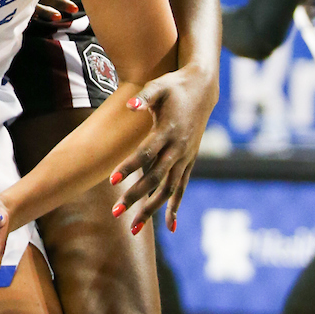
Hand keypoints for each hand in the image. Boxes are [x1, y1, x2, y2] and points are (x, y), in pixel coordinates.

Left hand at [109, 62, 217, 233]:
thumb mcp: (159, 86)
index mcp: (168, 130)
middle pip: (154, 178)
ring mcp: (185, 157)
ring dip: (151, 210)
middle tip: (115, 212)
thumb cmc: (175, 86)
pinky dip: (175, 207)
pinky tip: (169, 226)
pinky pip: (181, 188)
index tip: (112, 181)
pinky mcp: (189, 161)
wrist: (202, 89)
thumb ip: (143, 97)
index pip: (145, 153)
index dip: (129, 167)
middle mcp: (178, 148)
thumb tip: (129, 105)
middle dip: (135, 196)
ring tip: (133, 228)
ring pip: (168, 189)